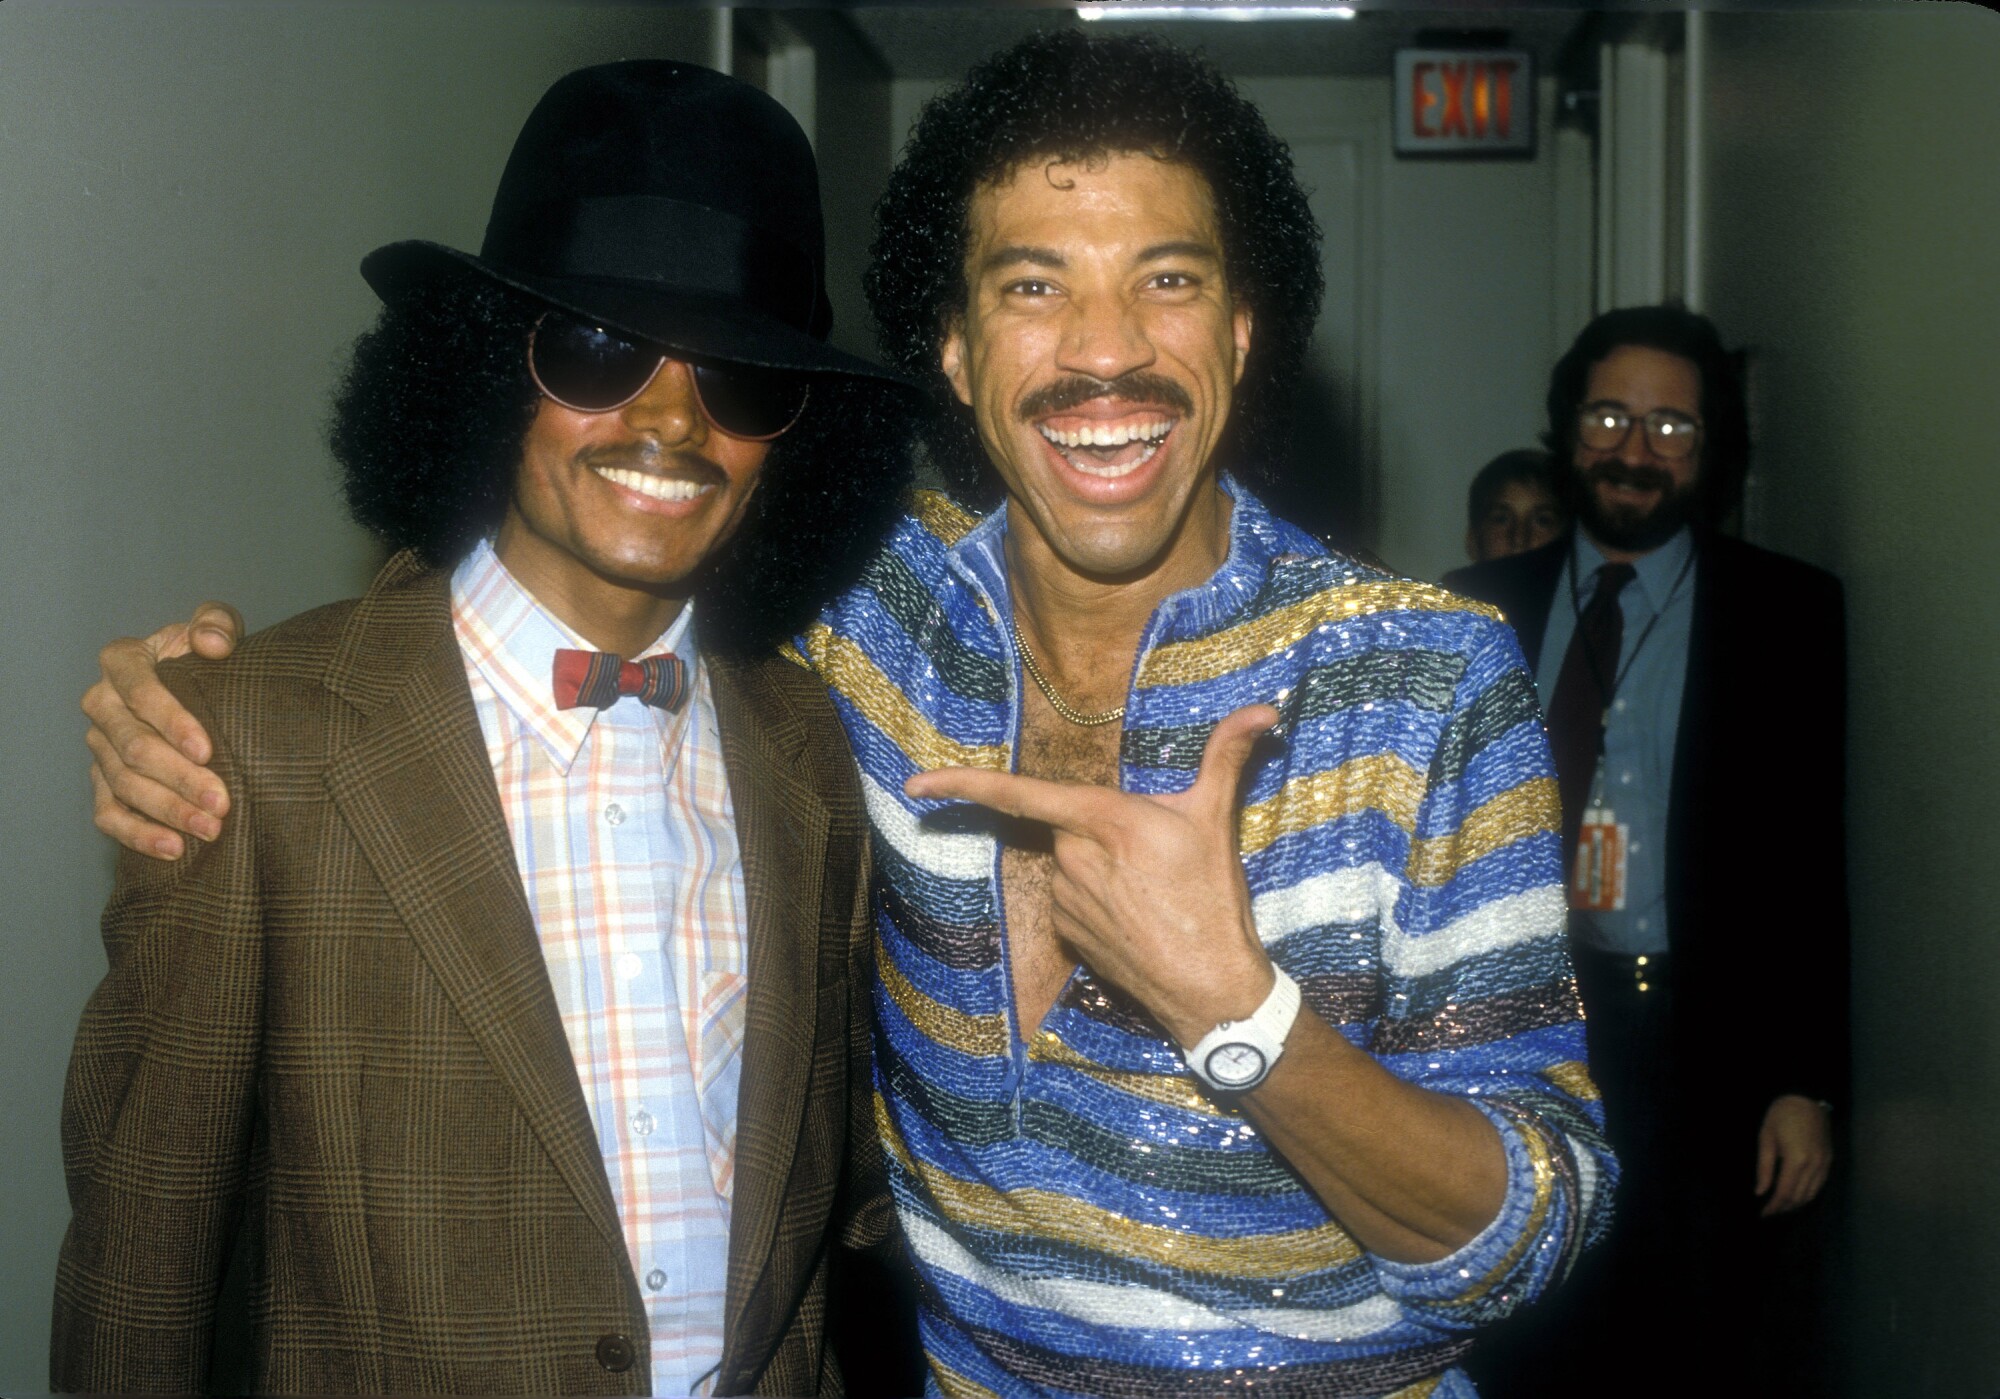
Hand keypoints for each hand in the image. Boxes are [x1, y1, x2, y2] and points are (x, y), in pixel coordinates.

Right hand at [83, 602, 244, 858]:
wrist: (196, 685)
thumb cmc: (206, 656)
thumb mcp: (215, 629)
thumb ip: (216, 624)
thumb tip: (212, 643)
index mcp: (122, 661)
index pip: (139, 690)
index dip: (172, 721)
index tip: (208, 750)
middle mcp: (102, 702)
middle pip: (132, 747)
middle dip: (178, 777)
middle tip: (221, 801)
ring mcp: (98, 745)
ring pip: (124, 784)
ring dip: (167, 810)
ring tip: (211, 829)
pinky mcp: (102, 780)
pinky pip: (108, 813)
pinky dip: (138, 834)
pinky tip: (175, 849)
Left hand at [904, 704, 1278, 1043]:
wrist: (1208, 987)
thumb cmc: (1211, 900)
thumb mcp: (1217, 820)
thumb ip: (1227, 755)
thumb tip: (1264, 709)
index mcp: (1103, 821)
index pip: (1019, 793)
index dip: (962, 783)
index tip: (916, 782)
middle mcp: (1072, 858)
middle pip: (1067, 824)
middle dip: (1101, 830)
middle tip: (1154, 857)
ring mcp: (1064, 899)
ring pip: (1069, 861)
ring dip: (1099, 865)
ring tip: (1151, 891)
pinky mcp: (1065, 932)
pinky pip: (1069, 898)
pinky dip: (1096, 898)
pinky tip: (1134, 915)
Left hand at [1756, 1093, 1832, 1215]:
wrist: (1807, 1098)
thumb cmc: (1781, 1115)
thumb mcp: (1766, 1139)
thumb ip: (1764, 1168)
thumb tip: (1760, 1192)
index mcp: (1797, 1160)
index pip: (1785, 1193)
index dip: (1774, 1206)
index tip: (1763, 1214)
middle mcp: (1815, 1166)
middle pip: (1800, 1197)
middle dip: (1784, 1208)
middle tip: (1770, 1213)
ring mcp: (1825, 1164)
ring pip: (1812, 1194)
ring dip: (1796, 1204)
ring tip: (1781, 1207)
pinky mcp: (1830, 1161)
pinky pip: (1819, 1185)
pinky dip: (1808, 1195)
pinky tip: (1797, 1196)